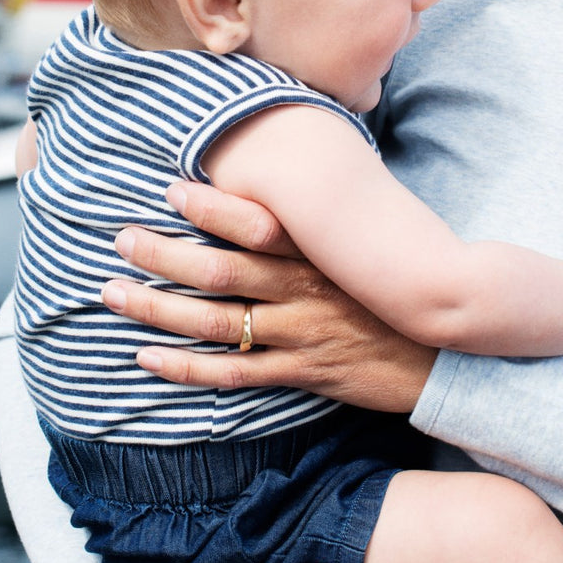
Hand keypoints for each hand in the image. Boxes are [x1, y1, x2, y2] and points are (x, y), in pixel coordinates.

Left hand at [102, 181, 438, 411]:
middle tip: (120, 240)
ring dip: (158, 309)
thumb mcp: (365, 249)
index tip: (171, 188)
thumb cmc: (396, 295)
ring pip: (215, 323)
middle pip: (221, 271)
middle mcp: (305, 291)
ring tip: (113, 293)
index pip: (260, 224)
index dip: (214, 206)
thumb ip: (319, 224)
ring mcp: (301, 336)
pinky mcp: (302, 374)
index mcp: (320, 254)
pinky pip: (233, 375)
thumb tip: (276, 188)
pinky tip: (148, 357)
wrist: (448, 358)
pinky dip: (187, 368)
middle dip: (164, 255)